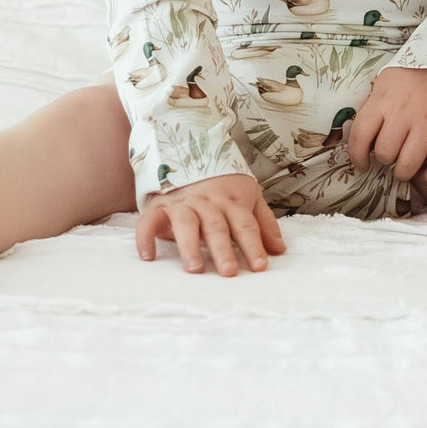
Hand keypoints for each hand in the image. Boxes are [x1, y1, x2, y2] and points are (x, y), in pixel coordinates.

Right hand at [136, 171, 287, 276]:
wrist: (188, 155)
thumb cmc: (222, 186)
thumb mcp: (249, 197)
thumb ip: (264, 223)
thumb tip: (280, 249)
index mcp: (231, 200)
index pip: (245, 224)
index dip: (253, 245)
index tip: (260, 267)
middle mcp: (207, 202)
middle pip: (216, 226)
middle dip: (223, 249)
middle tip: (229, 272)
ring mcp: (182, 204)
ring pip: (186, 223)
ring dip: (190, 246)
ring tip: (195, 269)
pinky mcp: (159, 207)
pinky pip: (149, 221)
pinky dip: (146, 237)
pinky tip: (148, 256)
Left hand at [347, 64, 426, 183]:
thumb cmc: (413, 80)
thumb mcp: (386, 83)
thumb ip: (372, 107)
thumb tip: (360, 141)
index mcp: (384, 98)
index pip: (360, 136)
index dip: (357, 157)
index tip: (362, 165)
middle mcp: (404, 111)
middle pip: (385, 154)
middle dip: (385, 160)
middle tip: (391, 156)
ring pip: (408, 166)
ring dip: (404, 171)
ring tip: (405, 165)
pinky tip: (426, 169)